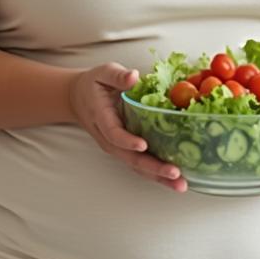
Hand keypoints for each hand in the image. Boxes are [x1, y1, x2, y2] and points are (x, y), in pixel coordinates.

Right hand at [68, 63, 186, 192]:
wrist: (78, 99)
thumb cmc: (93, 84)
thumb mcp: (102, 73)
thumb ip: (117, 76)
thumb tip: (134, 76)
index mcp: (102, 118)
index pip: (113, 133)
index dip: (127, 140)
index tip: (143, 144)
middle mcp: (109, 139)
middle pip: (129, 158)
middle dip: (152, 168)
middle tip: (175, 174)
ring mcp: (117, 148)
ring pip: (136, 166)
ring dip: (158, 177)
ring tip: (180, 185)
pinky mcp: (125, 150)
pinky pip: (140, 165)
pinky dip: (157, 174)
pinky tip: (175, 180)